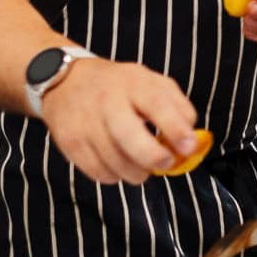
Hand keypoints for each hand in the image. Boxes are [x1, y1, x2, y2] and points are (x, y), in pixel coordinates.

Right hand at [37, 58, 197, 183]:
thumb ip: (178, 107)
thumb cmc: (119, 86)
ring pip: (115, 162)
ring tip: (141, 165)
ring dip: (136, 172)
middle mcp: (106, 101)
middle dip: (153, 157)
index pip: (156, 104)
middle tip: (165, 163)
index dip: (175, 129)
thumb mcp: (151, 82)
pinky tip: (117, 164)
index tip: (188, 147)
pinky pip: (98, 172)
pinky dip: (114, 176)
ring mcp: (85, 123)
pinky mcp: (69, 142)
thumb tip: (191, 140)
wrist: (65, 80)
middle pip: (130, 136)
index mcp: (133, 82)